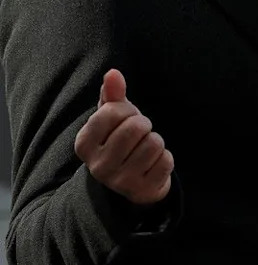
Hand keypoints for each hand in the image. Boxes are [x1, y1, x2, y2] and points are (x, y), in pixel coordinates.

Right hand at [74, 69, 173, 205]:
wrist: (134, 180)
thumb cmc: (122, 140)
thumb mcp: (114, 117)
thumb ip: (112, 94)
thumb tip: (113, 73)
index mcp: (83, 144)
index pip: (112, 111)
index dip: (127, 110)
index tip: (126, 119)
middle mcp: (97, 166)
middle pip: (135, 127)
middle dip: (144, 125)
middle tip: (140, 134)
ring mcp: (118, 181)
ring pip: (153, 143)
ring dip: (156, 142)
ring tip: (145, 149)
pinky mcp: (141, 191)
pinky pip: (166, 161)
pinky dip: (165, 158)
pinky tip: (153, 164)